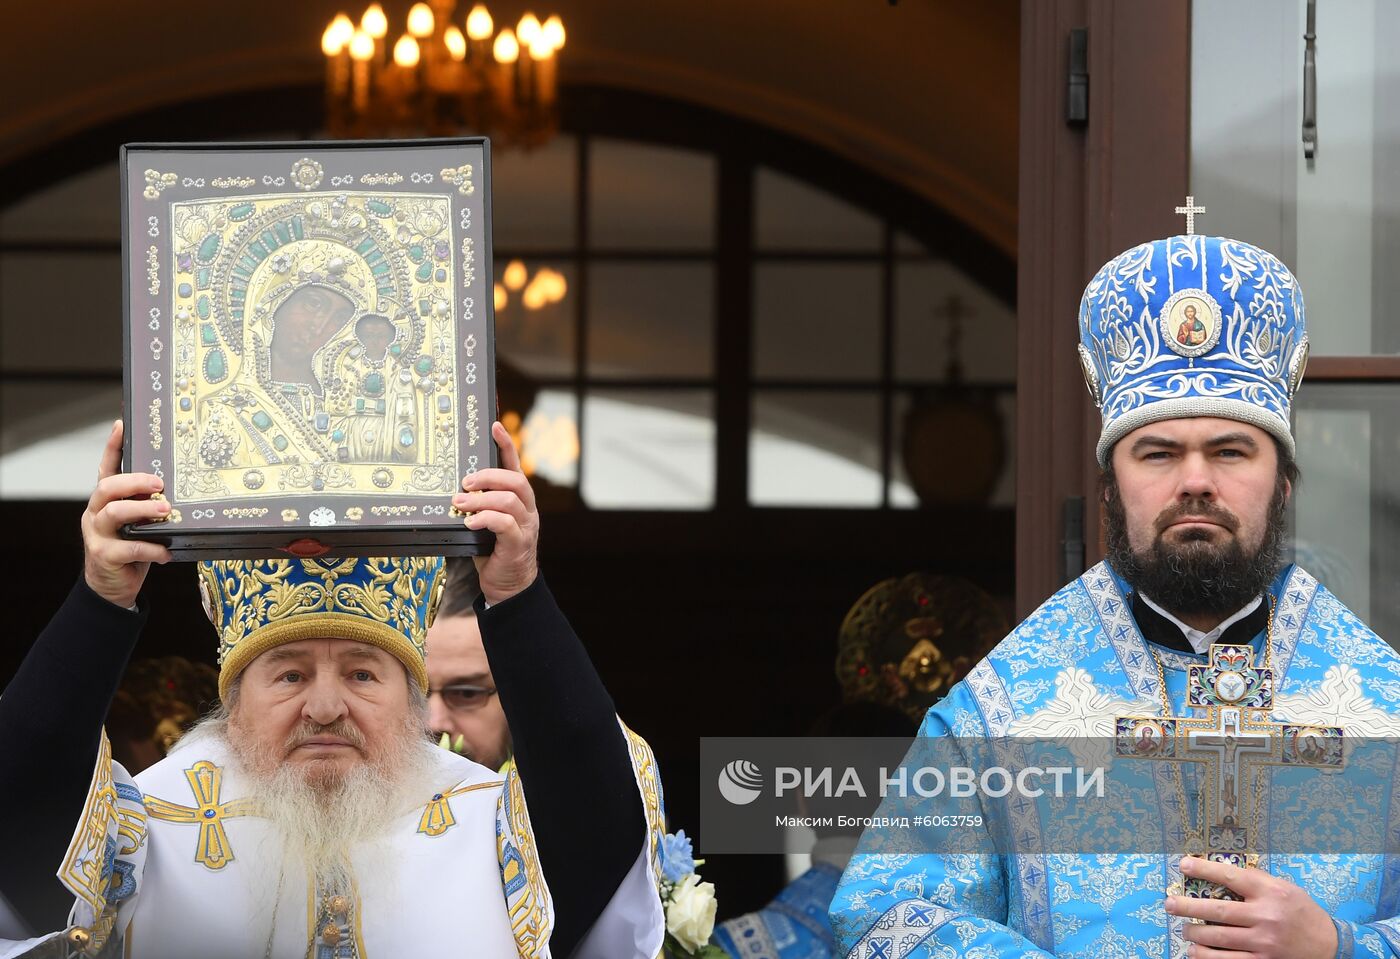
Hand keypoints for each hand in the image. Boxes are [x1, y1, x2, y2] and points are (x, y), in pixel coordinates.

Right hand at [82, 420, 172, 607]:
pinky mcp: (103, 555)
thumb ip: (148, 505)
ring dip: (143, 510)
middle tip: (160, 484)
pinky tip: (166, 552)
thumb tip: (179, 488)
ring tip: (166, 512)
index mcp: (107, 499)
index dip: (113, 446)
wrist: (112, 586)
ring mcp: (96, 533)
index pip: (106, 467)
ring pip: (114, 513)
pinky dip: (151, 549)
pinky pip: (128, 547)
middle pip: (108, 486)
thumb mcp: (140, 523)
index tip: (122, 424)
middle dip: (134, 481)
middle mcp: (97, 512)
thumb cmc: (131, 548)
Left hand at [455, 421, 538, 604]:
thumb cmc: (493, 551)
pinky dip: (484, 519)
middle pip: (515, 480)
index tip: (494, 426)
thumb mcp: (484, 523)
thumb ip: (477, 506)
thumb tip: (451, 489)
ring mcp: (526, 527)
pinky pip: (504, 524)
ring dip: (480, 499)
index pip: (516, 466)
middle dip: (488, 476)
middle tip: (465, 483)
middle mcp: (527, 510)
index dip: (506, 445)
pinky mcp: (518, 544)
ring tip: (459, 504)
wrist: (508, 587)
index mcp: (519, 500)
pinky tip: (470, 522)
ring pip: (509, 500)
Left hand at [1166, 856, 1337, 958]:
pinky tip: (1196, 951)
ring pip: (1217, 938)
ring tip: (1185, 930)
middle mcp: (1265, 916)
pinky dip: (1207, 957)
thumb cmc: (1301, 912)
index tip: (1182, 865)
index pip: (1229, 877)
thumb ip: (1256, 880)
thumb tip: (1220, 870)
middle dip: (1186, 907)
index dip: (1203, 869)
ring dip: (1194, 934)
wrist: (1330, 946)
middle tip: (1168, 904)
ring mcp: (1264, 942)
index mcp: (1270, 892)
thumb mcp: (1284, 888)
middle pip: (1217, 910)